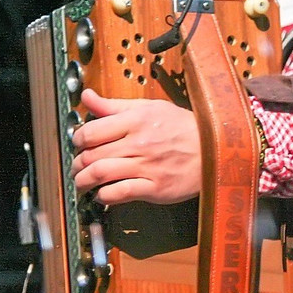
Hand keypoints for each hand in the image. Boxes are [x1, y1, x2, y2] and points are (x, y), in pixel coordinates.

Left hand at [70, 89, 201, 204]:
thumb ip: (114, 105)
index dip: (78, 140)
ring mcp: (147, 166)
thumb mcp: (149, 107)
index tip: (78, 145)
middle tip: (76, 168)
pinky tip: (102, 195)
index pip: (91, 131)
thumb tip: (87, 96)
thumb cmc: (183, 127)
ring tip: (82, 183)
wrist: (216, 148)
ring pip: (101, 174)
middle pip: (92, 155)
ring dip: (84, 181)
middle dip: (77, 164)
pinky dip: (105, 196)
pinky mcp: (155, 187)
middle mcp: (138, 143)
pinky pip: (120, 193)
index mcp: (135, 120)